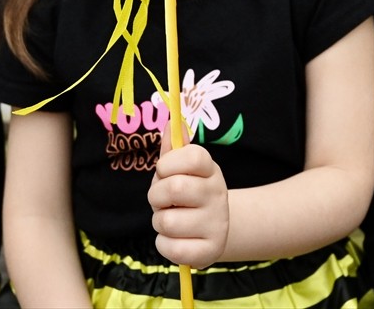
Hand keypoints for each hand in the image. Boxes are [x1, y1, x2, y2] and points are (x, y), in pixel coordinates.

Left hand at [148, 130, 228, 268]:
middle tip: (162, 200)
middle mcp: (218, 195)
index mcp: (211, 170)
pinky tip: (175, 239)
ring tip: (171, 219)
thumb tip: (171, 122)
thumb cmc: (188, 194)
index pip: (193, 155)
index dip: (170, 162)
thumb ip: (173, 147)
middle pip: (174, 188)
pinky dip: (164, 244)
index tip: (164, 170)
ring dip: (159, 221)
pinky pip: (170, 247)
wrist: (213, 231)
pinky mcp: (210, 251)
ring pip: (166, 221)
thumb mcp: (181, 169)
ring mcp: (217, 224)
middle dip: (156, 195)